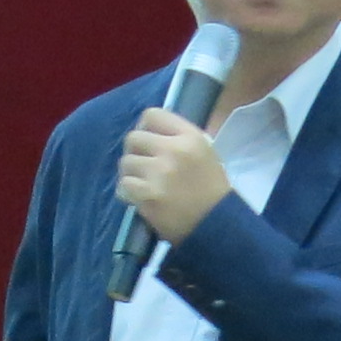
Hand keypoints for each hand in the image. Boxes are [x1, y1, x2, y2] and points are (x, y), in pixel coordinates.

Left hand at [116, 109, 231, 247]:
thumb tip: (150, 133)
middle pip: (133, 138)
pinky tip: (138, 198)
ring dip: (130, 174)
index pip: (152, 115)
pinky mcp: (148, 195)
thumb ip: (178, 139)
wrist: (217, 225)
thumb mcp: (204, 153)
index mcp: (190, 136)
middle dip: (134, 152)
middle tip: (142, 166)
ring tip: (142, 184)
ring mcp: (159, 173)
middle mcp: (173, 150)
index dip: (144, 128)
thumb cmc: (212, 190)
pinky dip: (127, 193)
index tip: (147, 142)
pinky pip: (123, 185)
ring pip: (125, 163)